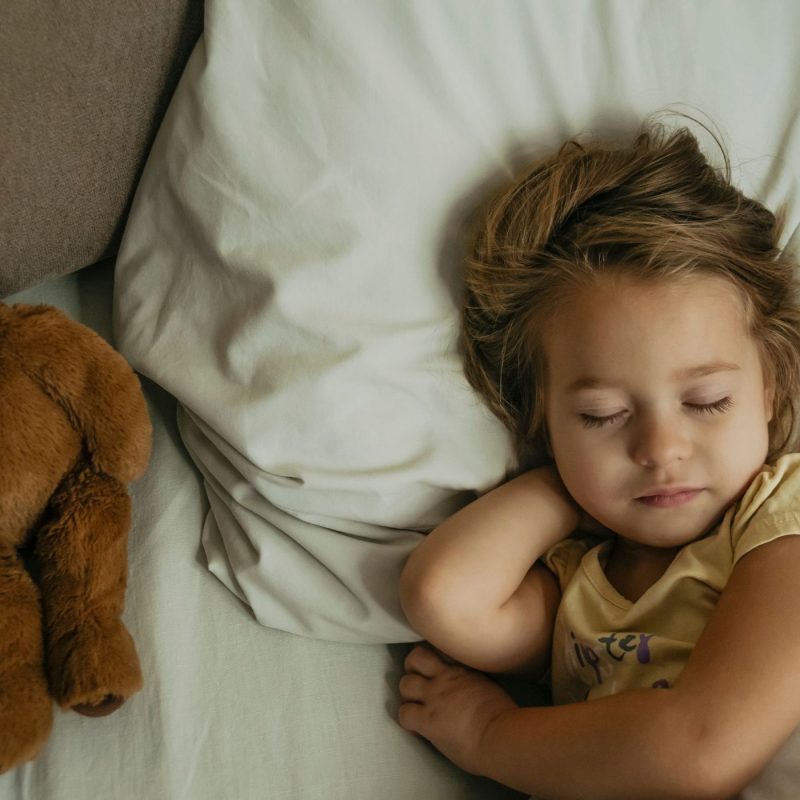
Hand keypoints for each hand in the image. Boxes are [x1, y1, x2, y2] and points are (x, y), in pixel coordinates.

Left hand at [398, 645, 516, 775]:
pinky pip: (404, 714)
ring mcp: (434, 697)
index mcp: (462, 669)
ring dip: (408, 695)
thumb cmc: (503, 716)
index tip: (436, 667)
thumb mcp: (491, 685)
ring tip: (415, 705)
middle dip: (412, 668)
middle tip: (419, 682)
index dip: (433, 657)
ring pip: (405, 683)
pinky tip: (416, 728)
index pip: (437, 648)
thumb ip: (475, 679)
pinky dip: (407, 720)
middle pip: (415, 657)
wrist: (500, 736)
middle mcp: (445, 678)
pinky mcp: (427, 719)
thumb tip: (470, 684)